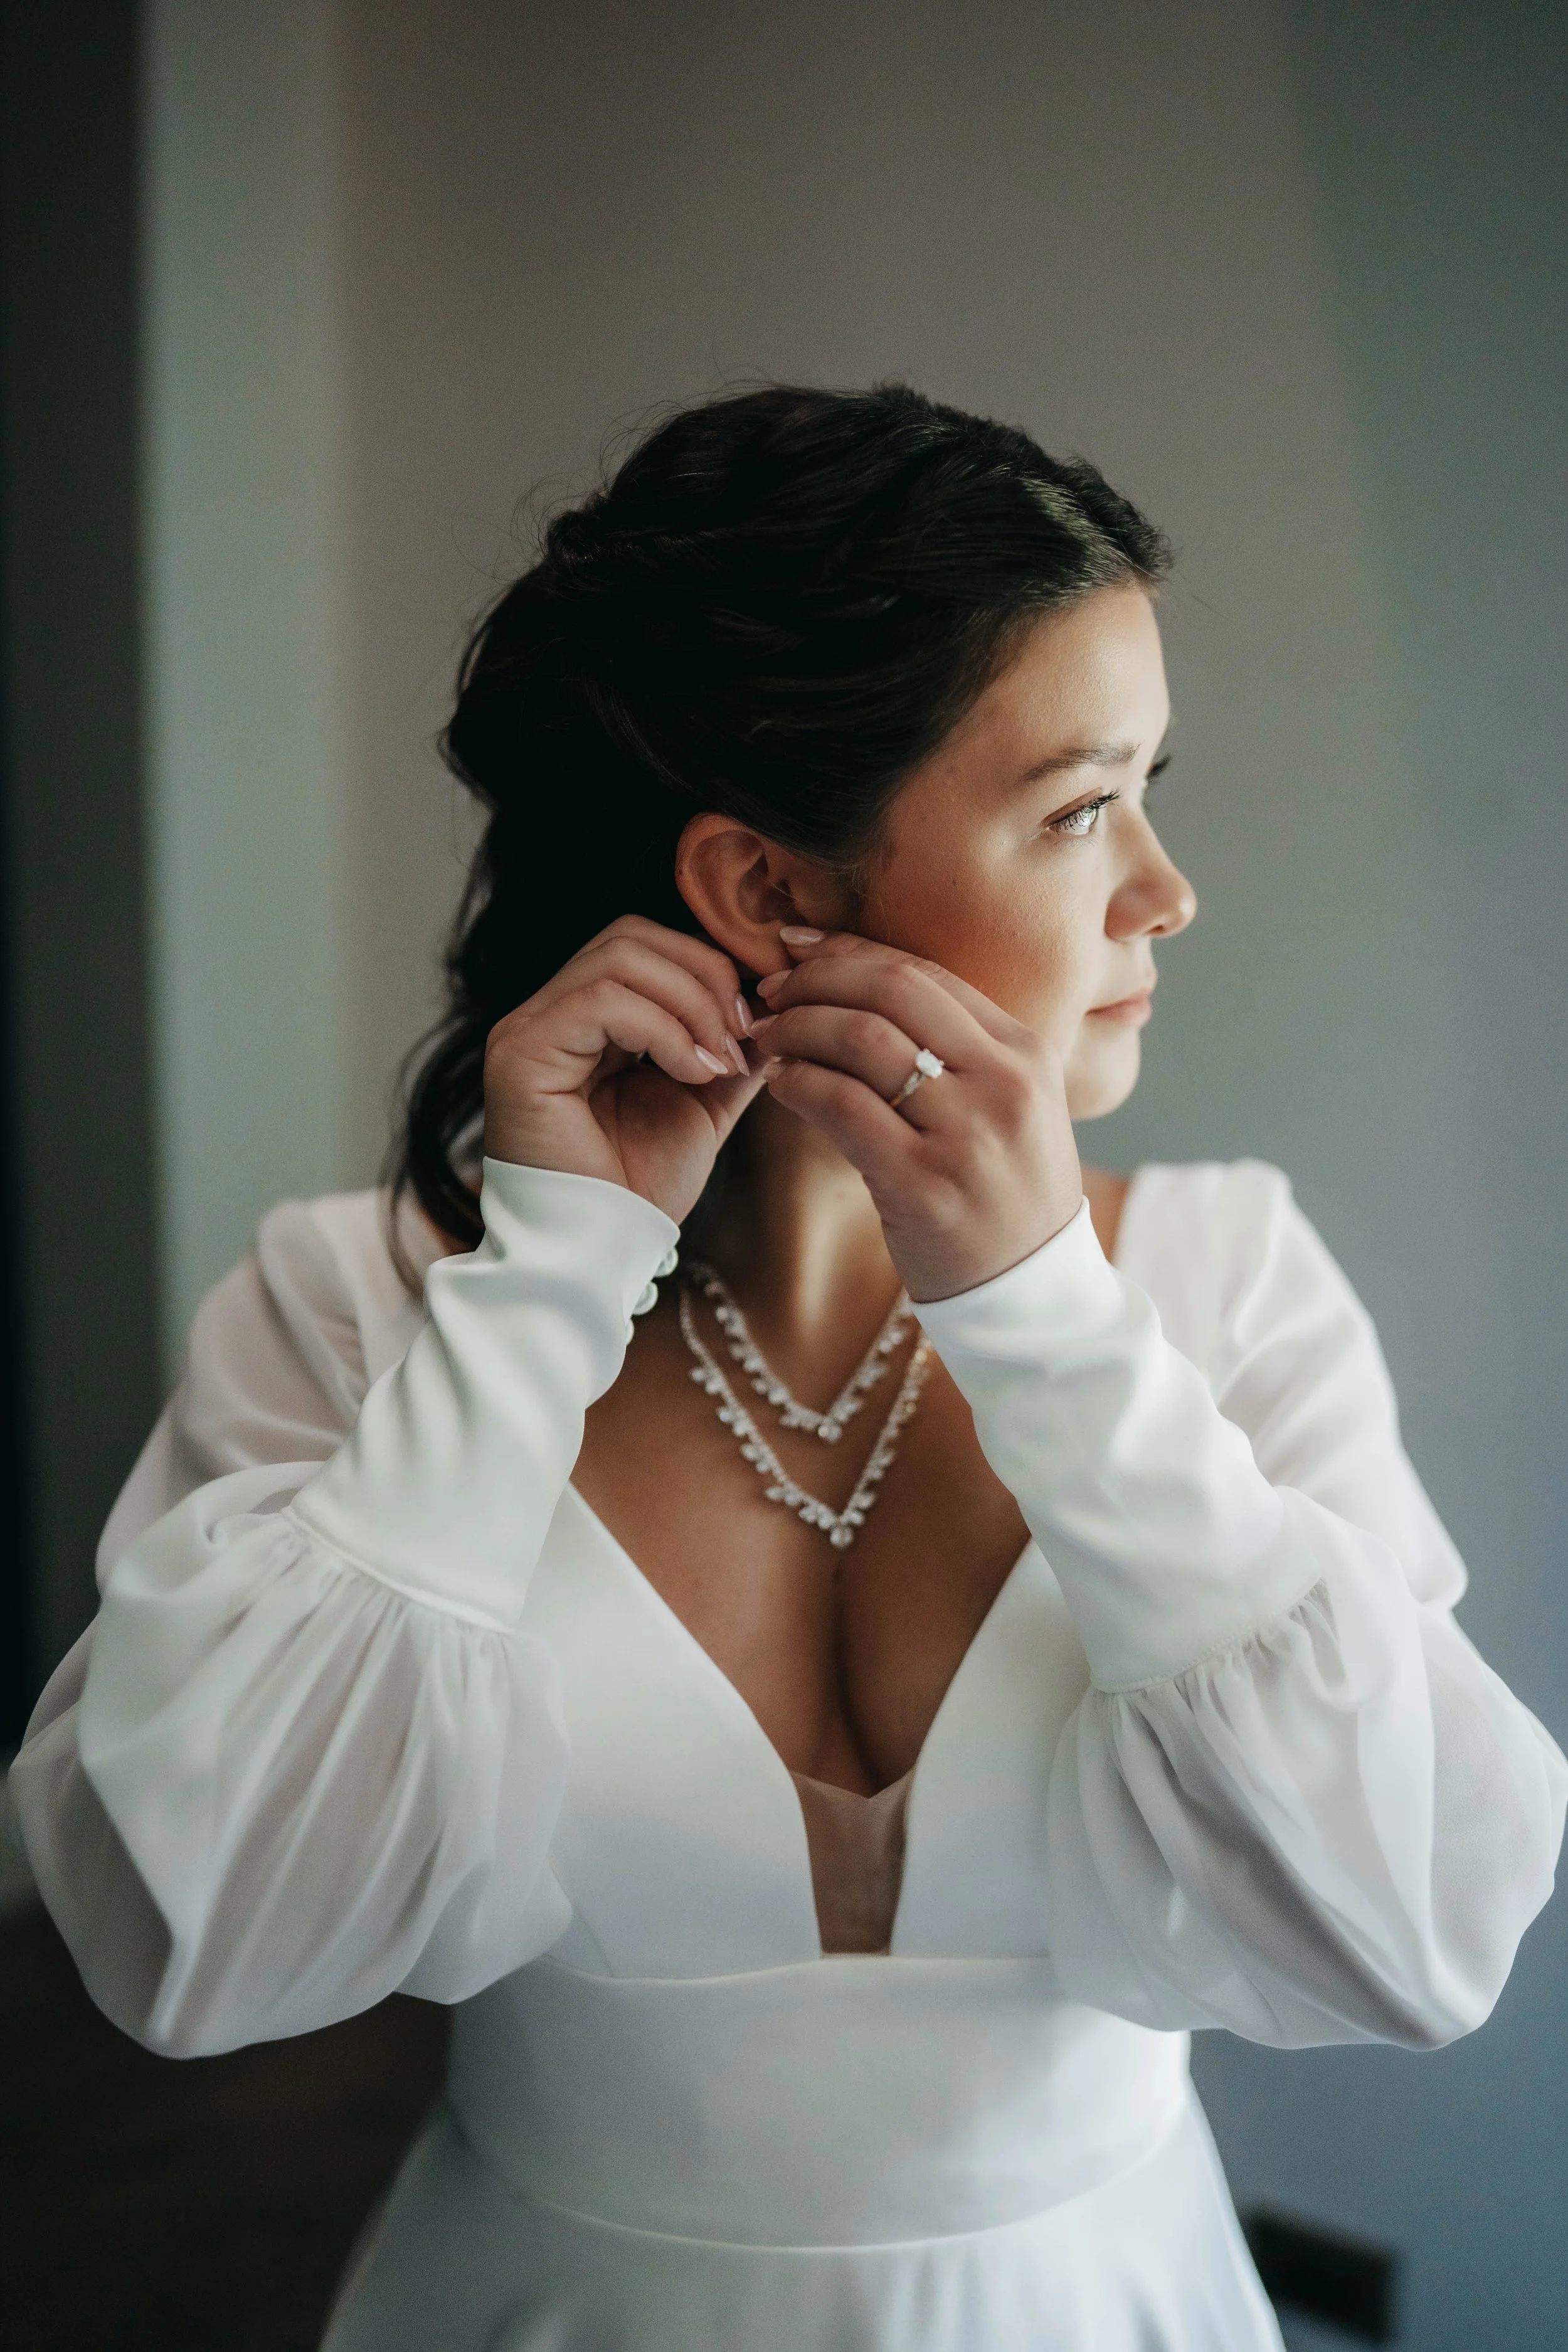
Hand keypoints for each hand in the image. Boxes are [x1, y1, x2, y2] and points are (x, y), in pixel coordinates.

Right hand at [483, 916, 764, 1222]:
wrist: (600, 1251)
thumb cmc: (640, 1187)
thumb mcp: (705, 1103)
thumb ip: (730, 1049)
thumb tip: (775, 1006)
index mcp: (587, 1017)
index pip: (647, 944)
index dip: (711, 964)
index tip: (760, 1015)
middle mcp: (549, 1012)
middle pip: (633, 936)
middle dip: (706, 977)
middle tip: (744, 1036)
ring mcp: (528, 1027)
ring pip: (619, 958)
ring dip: (691, 1003)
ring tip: (717, 1063)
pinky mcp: (520, 1052)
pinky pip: (602, 1002)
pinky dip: (663, 1030)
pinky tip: (691, 1073)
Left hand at [751, 932, 1082, 1299]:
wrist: (1033, 1293)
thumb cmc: (1006, 1196)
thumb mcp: (1010, 1107)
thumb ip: (959, 1050)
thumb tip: (859, 988)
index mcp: (1026, 1052)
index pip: (925, 972)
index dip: (850, 950)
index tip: (800, 948)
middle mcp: (1002, 1082)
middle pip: (892, 989)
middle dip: (817, 978)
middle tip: (772, 991)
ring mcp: (965, 1134)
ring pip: (861, 1039)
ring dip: (797, 1027)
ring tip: (766, 1036)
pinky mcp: (922, 1184)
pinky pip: (842, 1106)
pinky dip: (799, 1082)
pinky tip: (781, 1083)